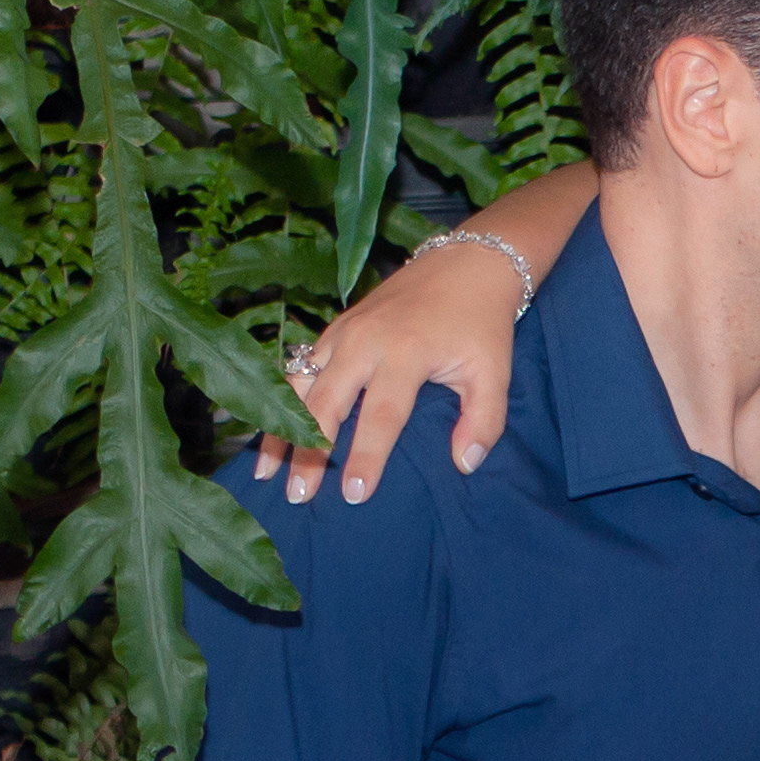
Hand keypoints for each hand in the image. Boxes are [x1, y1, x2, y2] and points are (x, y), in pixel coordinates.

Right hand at [252, 237, 524, 506]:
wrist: (466, 264)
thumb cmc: (480, 324)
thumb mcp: (495, 372)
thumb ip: (484, 420)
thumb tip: (464, 464)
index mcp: (406, 352)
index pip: (381, 415)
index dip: (366, 456)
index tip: (355, 495)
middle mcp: (365, 342)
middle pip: (326, 404)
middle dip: (309, 451)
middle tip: (298, 496)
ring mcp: (344, 332)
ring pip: (299, 386)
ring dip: (280, 428)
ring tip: (265, 472)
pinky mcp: (334, 328)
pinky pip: (297, 368)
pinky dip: (279, 401)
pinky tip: (267, 431)